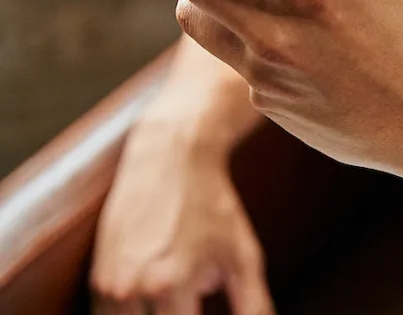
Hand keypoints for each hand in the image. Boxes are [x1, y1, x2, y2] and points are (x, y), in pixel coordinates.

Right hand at [92, 123, 271, 314]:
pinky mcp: (96, 274)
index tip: (202, 309)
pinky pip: (110, 313)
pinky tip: (160, 290)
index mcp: (169, 285)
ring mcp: (108, 282)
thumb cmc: (212, 204)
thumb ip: (253, 301)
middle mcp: (131, 288)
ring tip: (180, 292)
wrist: (170, 155)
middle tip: (194, 295)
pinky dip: (134, 312)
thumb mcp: (242, 253)